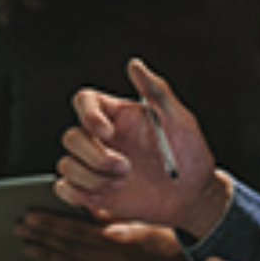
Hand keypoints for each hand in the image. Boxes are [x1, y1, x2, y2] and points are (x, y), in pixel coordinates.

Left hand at [15, 209, 189, 260]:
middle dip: (42, 236)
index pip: (76, 232)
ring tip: (28, 243)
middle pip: (68, 248)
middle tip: (21, 228)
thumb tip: (92, 207)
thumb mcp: (149, 221)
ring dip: (47, 252)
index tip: (32, 216)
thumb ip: (119, 215)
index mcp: (119, 243)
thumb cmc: (173, 243)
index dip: (51, 224)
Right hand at [56, 59, 231, 238]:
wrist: (193, 196)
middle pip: (72, 137)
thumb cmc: (190, 155)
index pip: (85, 102)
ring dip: (91, 177)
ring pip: (67, 165)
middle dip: (94, 155)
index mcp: (119, 116)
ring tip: (122, 184)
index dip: (87, 114)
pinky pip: (65, 189)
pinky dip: (77, 193)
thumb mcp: (180, 121)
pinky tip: (104, 195)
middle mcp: (103, 139)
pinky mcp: (94, 191)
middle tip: (126, 168)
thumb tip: (135, 65)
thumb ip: (158, 92)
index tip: (107, 132)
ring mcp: (96, 166)